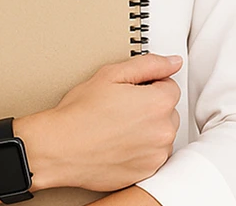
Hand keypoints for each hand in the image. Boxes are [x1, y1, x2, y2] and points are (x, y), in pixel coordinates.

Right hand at [42, 53, 181, 191]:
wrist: (62, 148)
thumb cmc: (81, 113)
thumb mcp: (111, 75)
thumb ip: (148, 65)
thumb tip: (172, 62)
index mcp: (158, 104)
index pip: (170, 86)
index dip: (149, 84)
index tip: (130, 90)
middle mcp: (163, 132)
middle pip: (168, 110)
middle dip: (150, 106)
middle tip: (121, 106)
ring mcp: (156, 155)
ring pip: (161, 134)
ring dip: (147, 128)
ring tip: (118, 126)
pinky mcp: (147, 173)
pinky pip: (153, 155)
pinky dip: (141, 148)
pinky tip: (119, 142)